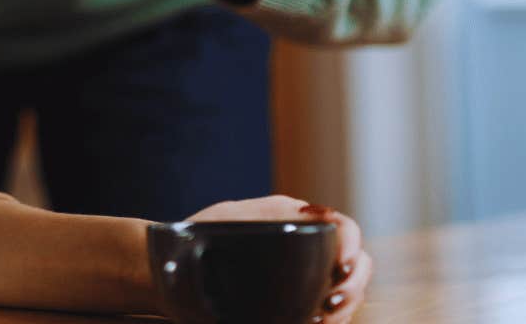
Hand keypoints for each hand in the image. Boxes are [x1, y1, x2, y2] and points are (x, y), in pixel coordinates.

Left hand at [184, 195, 370, 323]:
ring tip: (323, 320)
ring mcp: (304, 280)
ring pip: (347, 295)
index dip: (353, 246)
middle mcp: (308, 251)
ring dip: (345, 309)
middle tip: (332, 304)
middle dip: (354, 286)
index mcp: (299, 222)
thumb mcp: (233, 215)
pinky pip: (325, 315)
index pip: (346, 230)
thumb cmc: (197, 235)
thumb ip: (271, 213)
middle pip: (357, 267)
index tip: (340, 266)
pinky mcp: (292, 305)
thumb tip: (312, 215)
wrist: (168, 268)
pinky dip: (329, 322)